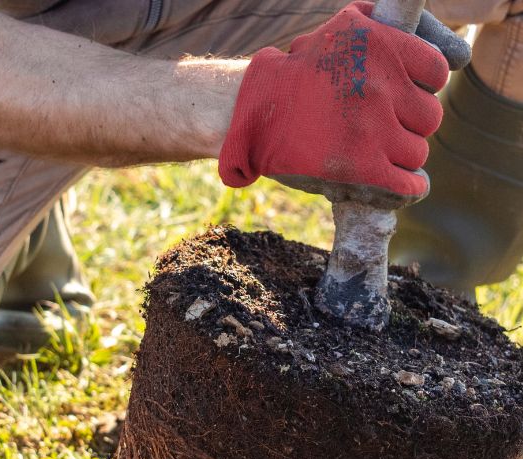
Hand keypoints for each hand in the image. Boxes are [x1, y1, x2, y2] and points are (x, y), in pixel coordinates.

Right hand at [219, 2, 469, 205]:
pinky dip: (411, 188)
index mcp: (382, 46)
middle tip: (389, 129)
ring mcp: (372, 129)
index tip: (409, 95)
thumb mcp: (341, 28)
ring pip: (417, 151)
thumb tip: (452, 52)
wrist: (251, 113)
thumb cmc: (293, 72)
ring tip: (383, 155)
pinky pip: (406, 182)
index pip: (436, 72)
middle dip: (410, 124)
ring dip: (403, 155)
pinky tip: (410, 187)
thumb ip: (387, 25)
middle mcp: (382, 85)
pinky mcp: (360, 167)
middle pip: (428, 116)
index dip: (423, 87)